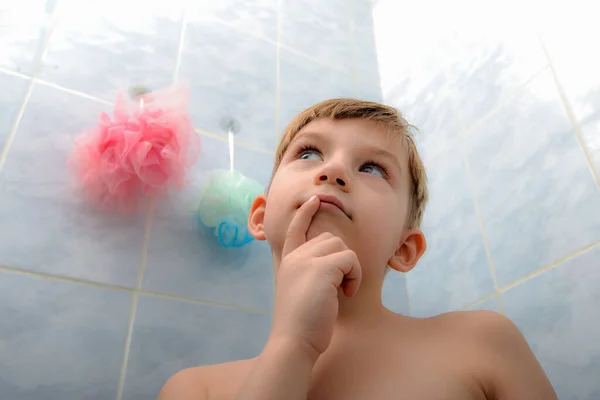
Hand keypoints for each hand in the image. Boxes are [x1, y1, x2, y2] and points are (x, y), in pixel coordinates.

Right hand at [269, 195, 361, 356]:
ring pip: (342, 247)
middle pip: (330, 239)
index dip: (305, 213)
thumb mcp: (300, 291)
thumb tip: (333, 264)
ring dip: (350, 269)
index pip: (295, 229)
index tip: (314, 200)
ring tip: (343, 291)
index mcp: (288, 261)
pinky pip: (350, 259)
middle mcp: (295, 257)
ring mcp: (306, 260)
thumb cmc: (301, 324)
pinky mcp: (321, 268)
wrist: (294, 341)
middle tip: (340, 287)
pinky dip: (355, 276)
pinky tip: (347, 294)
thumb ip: (310, 273)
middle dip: (342, 260)